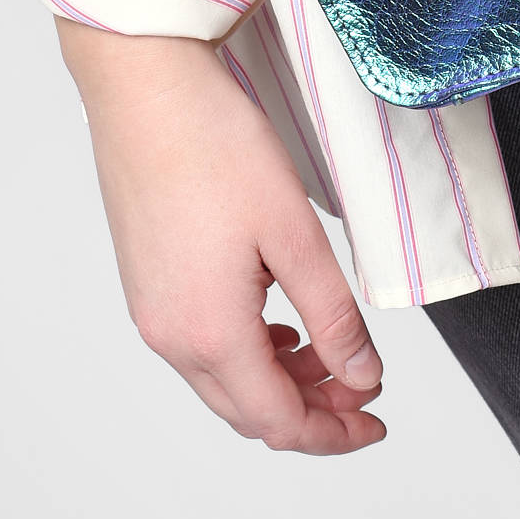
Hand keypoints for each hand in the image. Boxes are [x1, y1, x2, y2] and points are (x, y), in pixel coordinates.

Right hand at [56, 18, 384, 455]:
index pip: (277, 421)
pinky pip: (200, 343)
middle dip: (311, 410)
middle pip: (247, 410)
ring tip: (331, 349)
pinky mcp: (146, 279)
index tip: (374, 420)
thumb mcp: (294, 233)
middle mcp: (169, 334)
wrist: (145, 87)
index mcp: (208, 331)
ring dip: (279, 378)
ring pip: (222, 379)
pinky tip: (279, 322)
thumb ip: (332, 314)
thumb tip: (360, 373)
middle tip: (362, 387)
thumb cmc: (214, 145)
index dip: (333, 432)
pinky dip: (246, 350)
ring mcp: (151, 309)